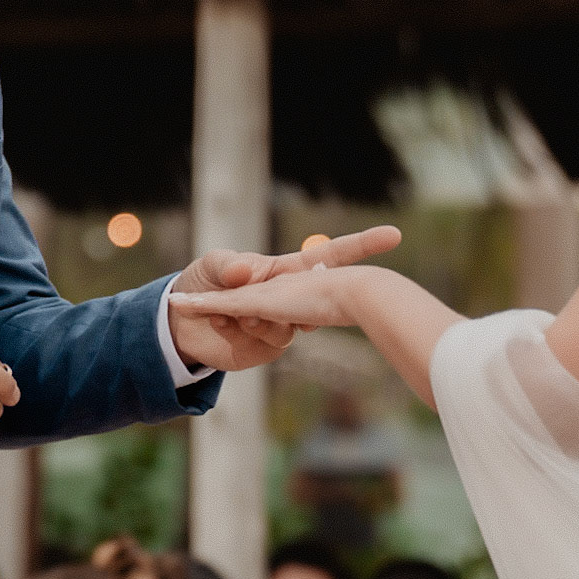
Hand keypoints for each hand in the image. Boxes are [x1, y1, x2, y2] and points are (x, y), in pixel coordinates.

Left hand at [170, 264, 374, 330]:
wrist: (184, 319)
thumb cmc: (202, 282)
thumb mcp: (214, 265)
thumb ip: (230, 265)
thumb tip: (247, 273)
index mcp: (290, 269)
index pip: (337, 253)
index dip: (365, 244)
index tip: (394, 234)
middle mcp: (292, 294)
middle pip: (315, 299)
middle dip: (298, 306)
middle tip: (252, 308)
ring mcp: (283, 321)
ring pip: (282, 324)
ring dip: (250, 316)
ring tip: (222, 312)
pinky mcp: (265, 344)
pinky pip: (261, 338)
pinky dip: (237, 327)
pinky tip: (217, 319)